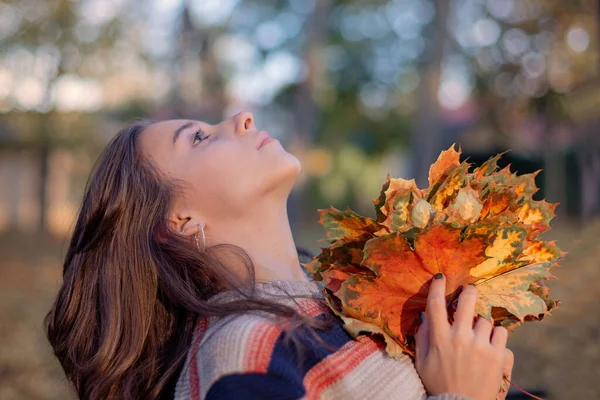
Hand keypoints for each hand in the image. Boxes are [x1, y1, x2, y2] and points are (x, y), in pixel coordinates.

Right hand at [414, 274, 513, 399]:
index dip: (437, 287)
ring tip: (478, 338)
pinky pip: (502, 334)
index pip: (436, 304)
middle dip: (469, 291)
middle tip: (469, 291)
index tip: (440, 277)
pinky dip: (497, 338)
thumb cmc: (439, 383)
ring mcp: (481, 345)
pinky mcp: (497, 355)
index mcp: (440, 338)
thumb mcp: (422, 361)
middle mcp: (460, 338)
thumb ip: (422, 337)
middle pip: (467, 301)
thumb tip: (425, 315)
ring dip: (482, 326)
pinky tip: (490, 347)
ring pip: (486, 320)